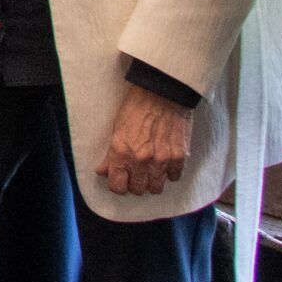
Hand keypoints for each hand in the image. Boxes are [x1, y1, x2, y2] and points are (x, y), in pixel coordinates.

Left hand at [98, 81, 193, 195]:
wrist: (162, 92)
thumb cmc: (136, 106)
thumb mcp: (116, 128)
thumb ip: (110, 154)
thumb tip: (102, 171)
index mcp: (121, 152)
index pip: (117, 187)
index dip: (118, 185)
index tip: (120, 179)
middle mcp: (141, 160)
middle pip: (137, 190)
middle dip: (135, 183)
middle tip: (136, 173)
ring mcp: (162, 160)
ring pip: (156, 188)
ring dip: (153, 181)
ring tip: (151, 169)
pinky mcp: (179, 156)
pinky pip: (174, 177)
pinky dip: (170, 173)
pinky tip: (165, 162)